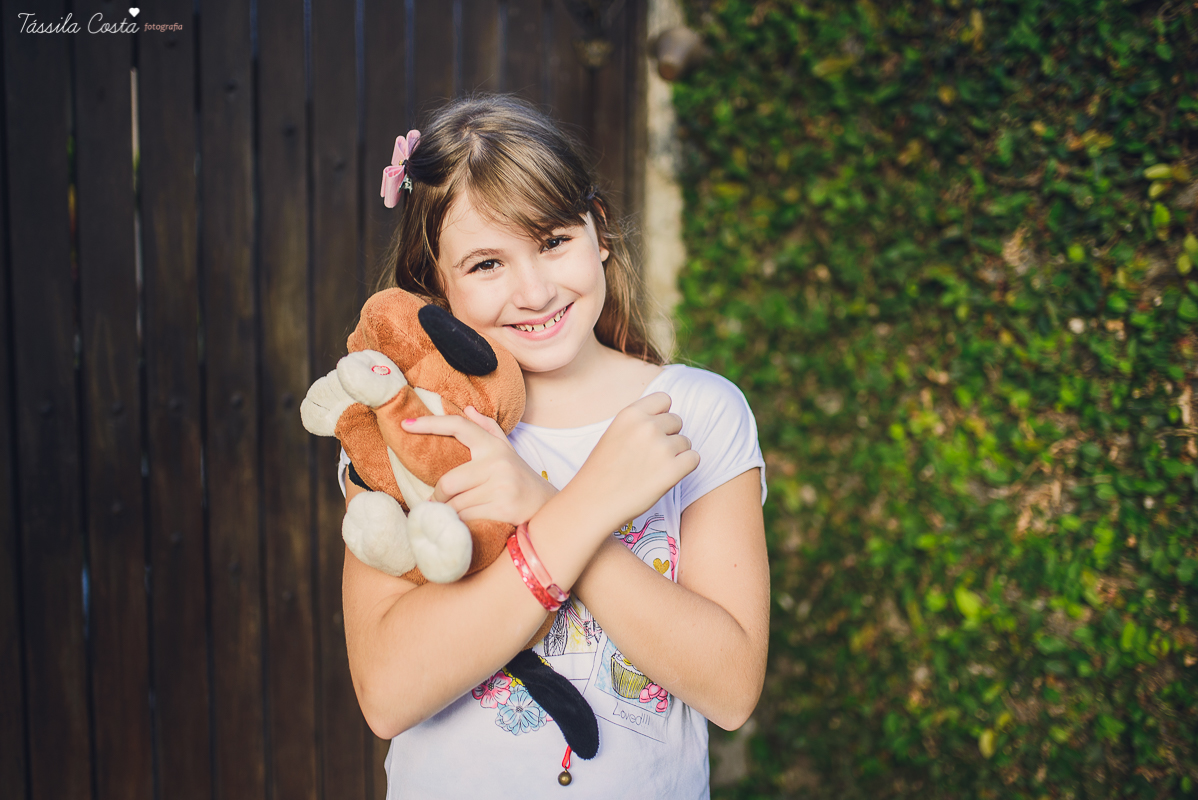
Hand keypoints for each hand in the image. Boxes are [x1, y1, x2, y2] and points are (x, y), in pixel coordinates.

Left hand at [400, 407, 556, 524]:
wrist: (547, 507)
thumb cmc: (520, 479)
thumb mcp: (506, 451)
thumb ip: (487, 430)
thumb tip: (467, 409)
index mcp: (494, 446)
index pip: (458, 426)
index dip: (430, 424)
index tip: (405, 425)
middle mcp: (497, 462)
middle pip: (448, 482)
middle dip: (439, 498)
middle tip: (437, 505)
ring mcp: (501, 485)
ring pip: (455, 504)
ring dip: (449, 514)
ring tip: (451, 516)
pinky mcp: (502, 507)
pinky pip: (466, 518)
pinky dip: (460, 524)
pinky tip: (464, 525)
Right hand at [571, 392, 698, 532]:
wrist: (594, 502)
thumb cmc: (602, 471)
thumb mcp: (614, 433)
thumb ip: (638, 423)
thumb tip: (666, 418)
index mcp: (630, 414)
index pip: (664, 399)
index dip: (662, 415)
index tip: (653, 432)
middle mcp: (647, 426)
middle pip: (677, 421)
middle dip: (669, 436)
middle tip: (651, 456)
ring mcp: (661, 448)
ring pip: (686, 442)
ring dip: (676, 455)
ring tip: (653, 469)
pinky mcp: (673, 470)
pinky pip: (694, 459)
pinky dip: (685, 467)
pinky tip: (666, 476)